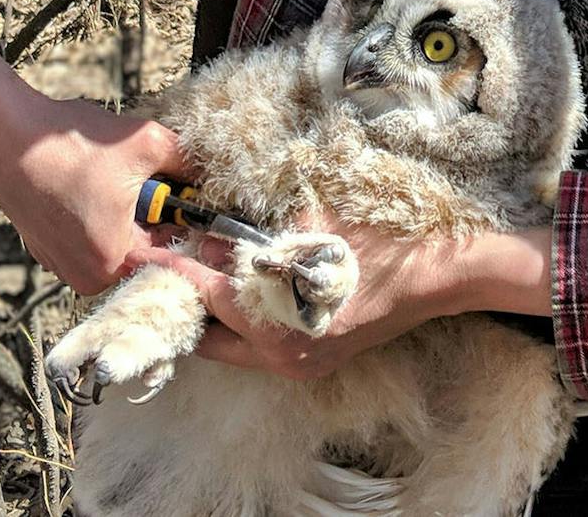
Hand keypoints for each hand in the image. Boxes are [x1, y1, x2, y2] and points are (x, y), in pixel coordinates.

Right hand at [0, 39, 189, 293]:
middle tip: (152, 181)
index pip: (170, 260)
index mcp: (112, 261)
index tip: (202, 213)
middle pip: (143, 251)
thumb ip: (187, 163)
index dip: (191, 235)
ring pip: (115, 242)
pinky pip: (87, 237)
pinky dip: (97, 215)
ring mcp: (60, 263)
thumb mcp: (147, 143)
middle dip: (155, 218)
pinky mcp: (44, 247)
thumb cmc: (73, 143)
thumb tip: (208, 173)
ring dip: (126, 215)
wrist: (7, 134)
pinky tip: (92, 181)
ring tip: (118, 177)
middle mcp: (84, 275)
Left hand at [127, 217, 552, 380]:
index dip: (178, 269)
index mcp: (279, 321)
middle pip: (211, 336)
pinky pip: (260, 344)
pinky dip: (243, 319)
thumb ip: (259, 232)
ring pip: (233, 345)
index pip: (208, 296)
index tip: (151, 250)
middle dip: (188, 301)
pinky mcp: (314, 359)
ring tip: (198, 271)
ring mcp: (299, 363)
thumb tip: (213, 229)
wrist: (436, 272)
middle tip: (169, 264)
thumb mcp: (311, 224)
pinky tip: (240, 287)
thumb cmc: (378, 240)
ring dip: (215, 311)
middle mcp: (282, 355)